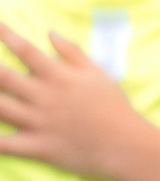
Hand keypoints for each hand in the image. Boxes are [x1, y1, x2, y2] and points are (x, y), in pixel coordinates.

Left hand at [0, 23, 157, 180]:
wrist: (126, 144)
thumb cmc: (114, 107)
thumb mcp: (98, 74)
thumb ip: (72, 53)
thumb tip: (50, 33)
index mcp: (60, 77)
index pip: (26, 51)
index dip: (7, 37)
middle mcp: (45, 97)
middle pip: (4, 78)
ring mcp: (39, 122)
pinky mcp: (37, 147)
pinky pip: (5, 144)